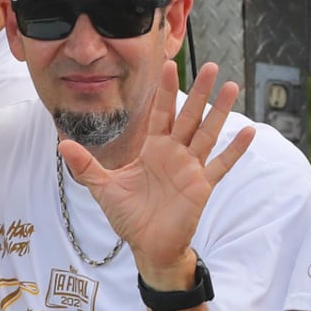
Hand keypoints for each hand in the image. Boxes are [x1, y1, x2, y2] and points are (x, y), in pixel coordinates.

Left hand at [59, 61, 254, 290]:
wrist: (148, 246)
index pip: (161, 112)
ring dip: (220, 111)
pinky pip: (221, 164)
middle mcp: (174, 153)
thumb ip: (87, 166)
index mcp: (153, 148)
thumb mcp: (104, 188)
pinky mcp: (202, 185)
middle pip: (189, 115)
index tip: (169, 64)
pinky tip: (248, 131)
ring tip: (232, 87)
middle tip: (211, 66)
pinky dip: (235, 149)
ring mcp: (191, 167)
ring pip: (208, 133)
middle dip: (200, 91)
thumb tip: (63, 144)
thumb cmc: (129, 216)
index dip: (165, 90)